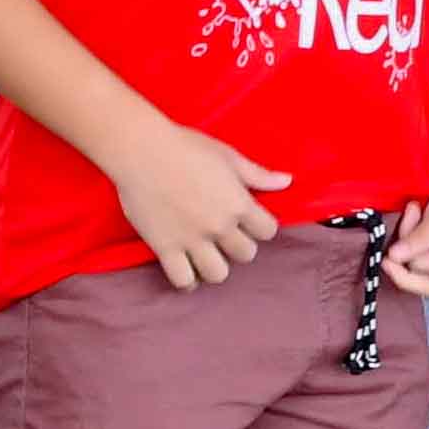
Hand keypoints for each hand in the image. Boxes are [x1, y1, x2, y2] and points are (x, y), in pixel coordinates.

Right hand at [107, 125, 290, 287]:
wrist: (141, 150)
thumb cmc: (185, 147)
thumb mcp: (228, 157)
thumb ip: (258, 175)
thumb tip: (287, 182)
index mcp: (239, 203)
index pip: (268, 231)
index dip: (261, 227)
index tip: (249, 222)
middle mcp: (220, 226)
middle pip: (246, 254)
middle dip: (239, 246)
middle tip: (224, 237)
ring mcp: (192, 240)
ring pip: (218, 274)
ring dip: (216, 267)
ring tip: (207, 256)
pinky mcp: (165, 247)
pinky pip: (183, 280)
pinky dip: (187, 281)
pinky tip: (186, 271)